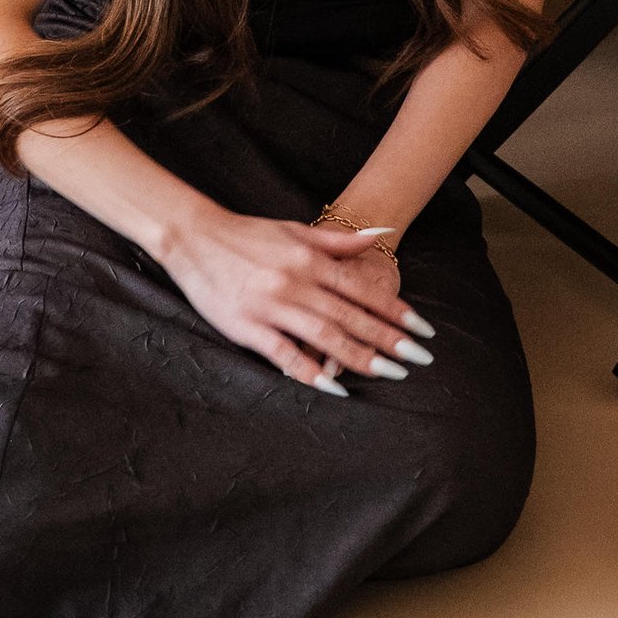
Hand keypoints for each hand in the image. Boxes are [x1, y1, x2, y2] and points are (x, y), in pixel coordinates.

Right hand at [161, 205, 429, 390]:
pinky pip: (285, 354)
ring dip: (359, 356)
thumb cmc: (249, 235)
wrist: (196, 237)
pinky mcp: (248, 327)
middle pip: (350, 316)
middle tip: (419, 360)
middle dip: (388, 339)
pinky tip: (334, 387)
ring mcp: (273, 306)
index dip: (395, 311)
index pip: (362, 289)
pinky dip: (311, 372)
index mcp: (311, 259)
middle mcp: (297, 282)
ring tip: (389, 374)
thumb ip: (340, 240)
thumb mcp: (297, 230)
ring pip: (325, 336)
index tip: (422, 330)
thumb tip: (381, 236)